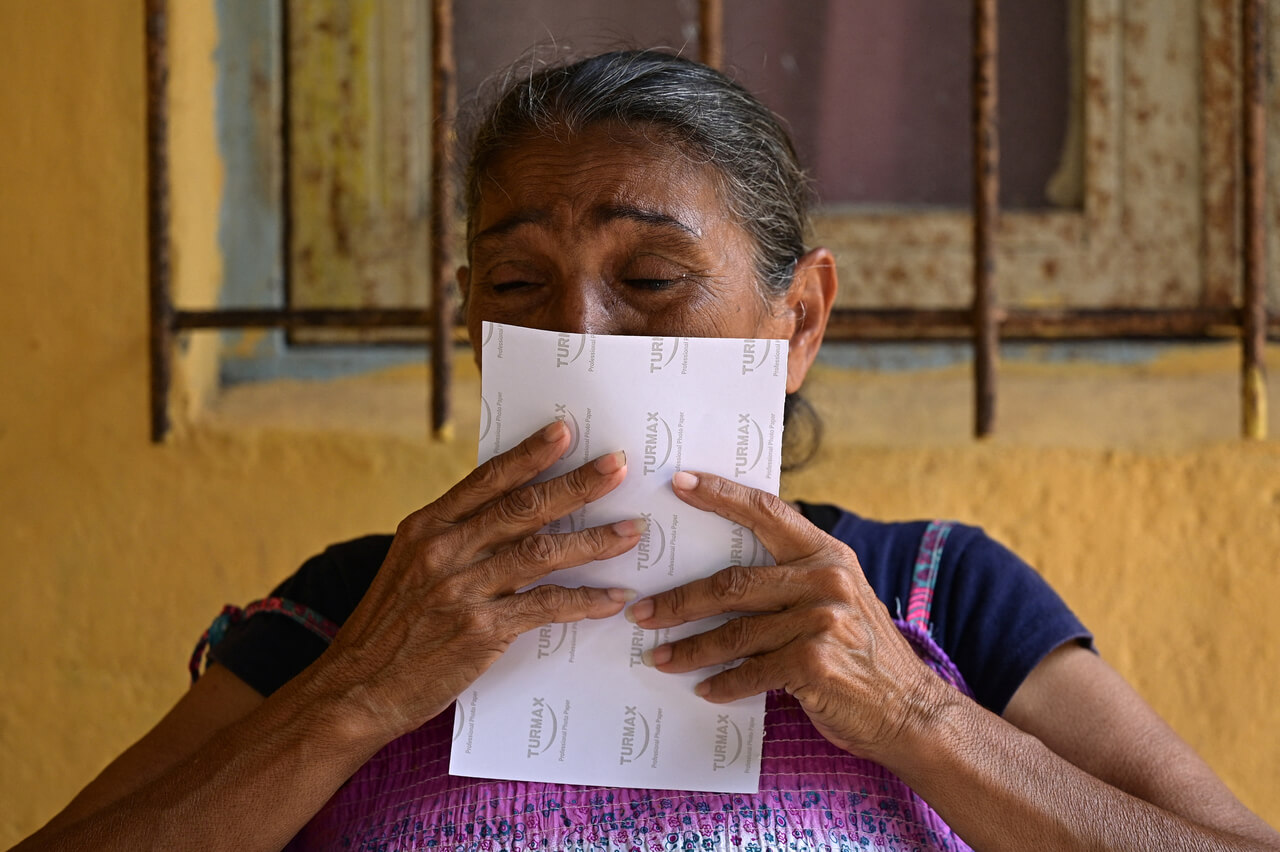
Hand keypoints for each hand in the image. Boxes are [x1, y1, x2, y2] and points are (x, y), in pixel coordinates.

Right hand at [321, 421, 642, 741]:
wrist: (354, 691)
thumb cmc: (388, 629)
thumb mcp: (409, 567)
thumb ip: (454, 539)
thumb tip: (510, 516)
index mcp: (426, 527)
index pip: (487, 478)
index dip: (530, 453)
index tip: (566, 430)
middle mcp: (444, 550)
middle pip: (523, 507)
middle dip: (576, 484)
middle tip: (618, 466)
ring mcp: (462, 589)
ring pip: (542, 552)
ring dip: (594, 540)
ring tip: (631, 531)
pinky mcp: (480, 630)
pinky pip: (545, 607)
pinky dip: (584, 601)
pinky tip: (612, 596)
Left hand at [626, 471, 954, 765]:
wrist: (910, 709)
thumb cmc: (861, 651)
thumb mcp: (836, 597)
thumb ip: (791, 577)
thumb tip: (720, 572)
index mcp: (826, 554)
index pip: (766, 511)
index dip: (721, 495)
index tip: (679, 482)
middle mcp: (825, 579)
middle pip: (732, 583)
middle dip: (679, 600)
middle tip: (642, 611)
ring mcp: (821, 620)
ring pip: (734, 632)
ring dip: (690, 648)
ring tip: (658, 656)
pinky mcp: (814, 662)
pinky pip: (751, 671)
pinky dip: (723, 683)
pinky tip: (703, 688)